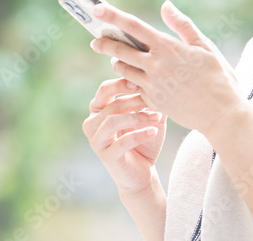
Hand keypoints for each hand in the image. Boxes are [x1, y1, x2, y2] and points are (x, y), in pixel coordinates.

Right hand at [82, 77, 166, 193]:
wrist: (144, 171)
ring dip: (138, 117)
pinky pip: (121, 142)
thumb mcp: (151, 114)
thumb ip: (151, 99)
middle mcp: (93, 123)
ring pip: (112, 121)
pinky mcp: (106, 156)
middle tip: (155, 102)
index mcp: (100, 109)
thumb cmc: (145, 138)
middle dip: (135, 101)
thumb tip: (159, 81)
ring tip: (157, 117)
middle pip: (111, 104)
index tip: (140, 83)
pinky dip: (140, 134)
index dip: (121, 83)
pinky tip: (154, 131)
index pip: (105, 89)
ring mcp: (96, 141)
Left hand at [90, 0, 243, 135]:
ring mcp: (152, 85)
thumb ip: (182, 25)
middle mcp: (156, 65)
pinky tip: (138, 78)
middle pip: (119, 50)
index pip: (134, 27)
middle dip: (104, 43)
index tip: (98, 9)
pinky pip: (134, 87)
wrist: (221, 113)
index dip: (113, 16)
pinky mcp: (151, 101)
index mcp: (168, 48)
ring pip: (122, 70)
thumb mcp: (205, 46)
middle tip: (96, 40)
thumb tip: (165, 5)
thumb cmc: (218, 77)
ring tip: (119, 58)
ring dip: (118, 62)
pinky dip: (132, 80)